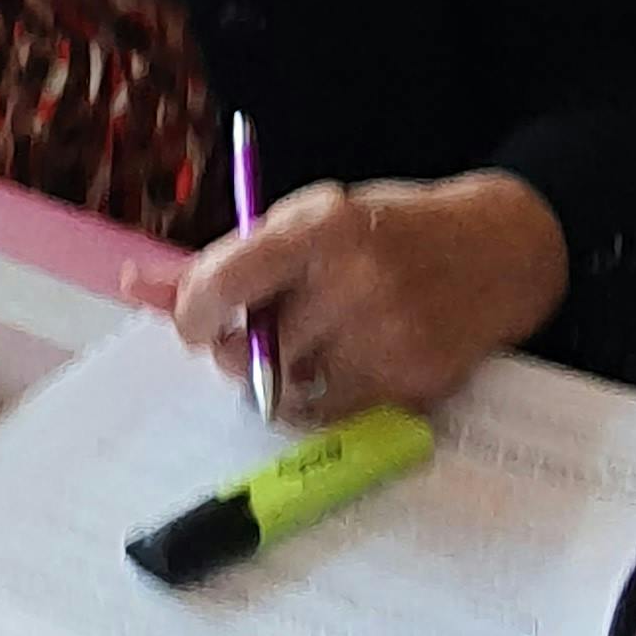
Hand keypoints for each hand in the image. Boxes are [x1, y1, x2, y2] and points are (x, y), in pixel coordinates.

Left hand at [124, 171, 569, 417]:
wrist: (501, 251)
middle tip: (266, 330)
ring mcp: (388, 339)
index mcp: (322, 229)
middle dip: (242, 350)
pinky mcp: (413, 383)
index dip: (194, 313)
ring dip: (286, 375)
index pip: (225, 283)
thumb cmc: (385, 231)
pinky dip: (326, 396)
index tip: (198, 321)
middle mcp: (356, 283)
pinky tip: (356, 360)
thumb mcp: (308, 221)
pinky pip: (331, 414)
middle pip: (249, 352)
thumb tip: (135, 287)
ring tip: (322, 339)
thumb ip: (221, 260)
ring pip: (286, 391)